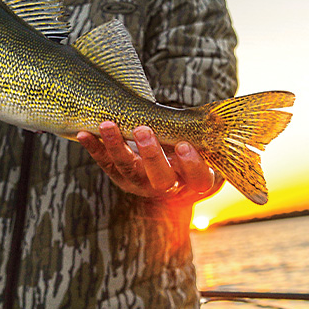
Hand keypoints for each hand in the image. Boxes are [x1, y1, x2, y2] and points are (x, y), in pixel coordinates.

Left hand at [77, 122, 222, 203]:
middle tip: (143, 130)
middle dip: (151, 154)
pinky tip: (84, 134)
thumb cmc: (193, 155)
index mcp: (194, 184)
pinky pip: (107, 165)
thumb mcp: (206, 152)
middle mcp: (167, 188)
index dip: (191, 164)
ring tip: (107, 124)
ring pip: (128, 170)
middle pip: (160, 178)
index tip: (185, 145)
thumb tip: (223, 119)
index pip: (196, 178)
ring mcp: (141, 185)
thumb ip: (208, 140)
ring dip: (116, 146)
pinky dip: (95, 149)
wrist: (172, 174)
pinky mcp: (121, 177)